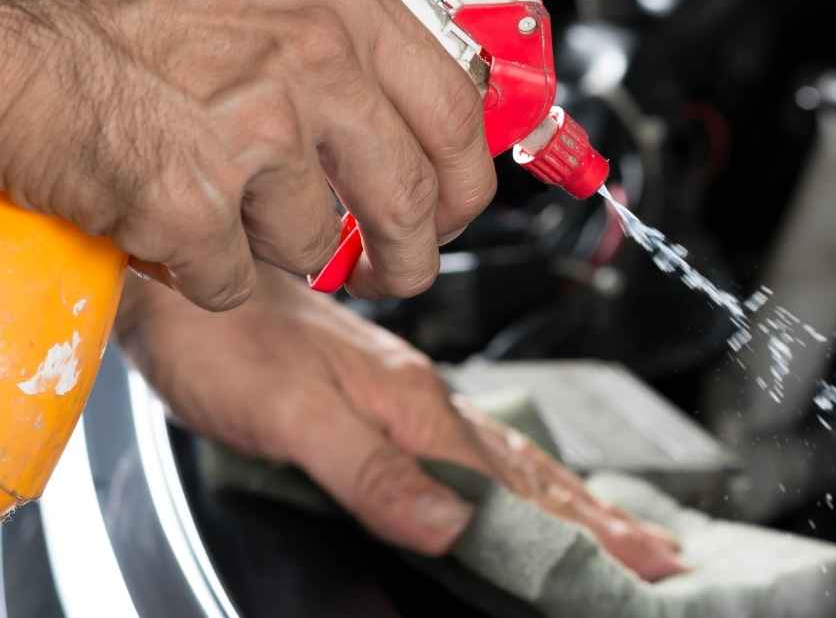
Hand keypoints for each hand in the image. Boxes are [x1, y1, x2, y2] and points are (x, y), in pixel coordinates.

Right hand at [0, 0, 499, 309]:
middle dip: (406, 254)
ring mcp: (256, 134)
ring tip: (207, 204)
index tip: (447, 204)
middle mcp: (313, 56)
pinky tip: (156, 223)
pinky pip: (231, 280)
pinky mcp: (193, 206)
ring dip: (267, 248)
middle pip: (410, 198)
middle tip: (387, 268)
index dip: (460, 179)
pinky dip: (195, 272)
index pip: (456, 109)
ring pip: (312, 246)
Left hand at [116, 267, 687, 580]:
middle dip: (599, 516)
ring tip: (617, 527)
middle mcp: (418, 396)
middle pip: (528, 469)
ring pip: (505, 453)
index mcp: (412, 405)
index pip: (517, 485)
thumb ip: (371, 468)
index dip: (583, 527)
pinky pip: (469, 442)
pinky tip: (516, 483)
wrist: (175, 275)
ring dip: (566, 496)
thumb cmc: (220, 338)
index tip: (646, 560)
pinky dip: (513, 474)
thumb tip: (451, 523)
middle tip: (660, 555)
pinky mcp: (377, 392)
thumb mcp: (292, 413)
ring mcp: (402, 392)